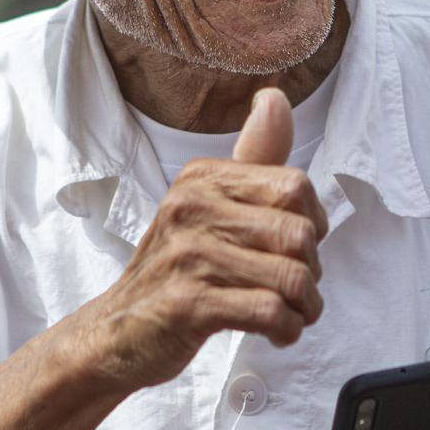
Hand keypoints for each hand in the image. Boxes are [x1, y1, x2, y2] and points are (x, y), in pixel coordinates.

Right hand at [72, 88, 327, 391]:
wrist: (116, 332)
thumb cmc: (177, 268)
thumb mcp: (208, 204)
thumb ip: (252, 158)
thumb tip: (273, 98)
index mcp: (202, 178)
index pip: (296, 186)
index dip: (313, 223)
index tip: (296, 248)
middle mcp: (192, 208)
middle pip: (299, 234)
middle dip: (312, 271)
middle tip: (298, 291)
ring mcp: (188, 256)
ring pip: (291, 278)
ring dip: (305, 308)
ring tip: (293, 315)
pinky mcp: (188, 305)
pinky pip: (269, 312)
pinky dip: (287, 329)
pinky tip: (277, 332)